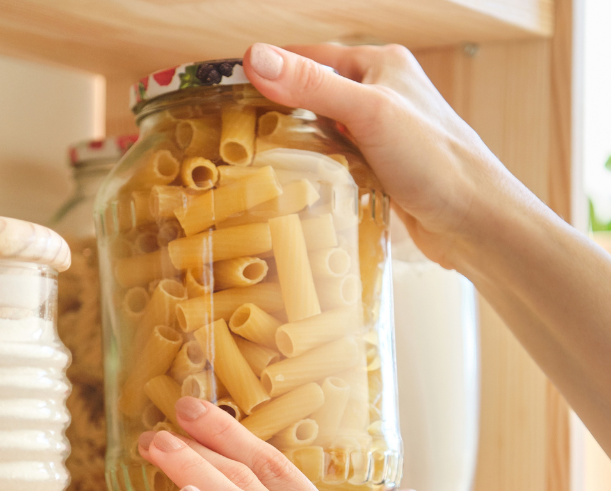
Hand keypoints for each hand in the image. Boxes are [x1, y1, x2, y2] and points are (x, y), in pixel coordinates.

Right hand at [243, 42, 530, 270]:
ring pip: (324, 130)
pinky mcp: (381, 168)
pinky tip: (298, 182)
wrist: (474, 221)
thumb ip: (312, 86)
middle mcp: (381, 94)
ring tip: (258, 159)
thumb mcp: (368, 114)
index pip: (311, 57)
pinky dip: (316, 168)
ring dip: (297, 143)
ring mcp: (382, 134)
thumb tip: (256, 58)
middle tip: (237, 131)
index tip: (229, 87)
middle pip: (314, 94)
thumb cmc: (434, 161)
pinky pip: (337, 160)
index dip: (270, 69)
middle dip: (278, 110)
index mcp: (381, 65)